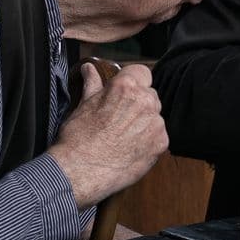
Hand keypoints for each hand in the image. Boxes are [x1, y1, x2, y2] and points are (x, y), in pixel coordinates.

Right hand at [48, 62, 167, 208]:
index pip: (142, 72)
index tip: (125, 93)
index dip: (133, 81)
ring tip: (123, 137)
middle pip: (150, 95)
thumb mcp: (83, 105)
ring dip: (145, 123)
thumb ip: (92, 83)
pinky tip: (131, 149)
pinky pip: (159, 136)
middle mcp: (146, 101)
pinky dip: (149, 141)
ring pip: (155, 116)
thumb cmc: (78, 137)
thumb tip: (89, 68)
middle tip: (120, 119)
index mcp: (126, 86)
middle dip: (138, 103)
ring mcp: (156, 123)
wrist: (80, 171)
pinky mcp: (162, 143)